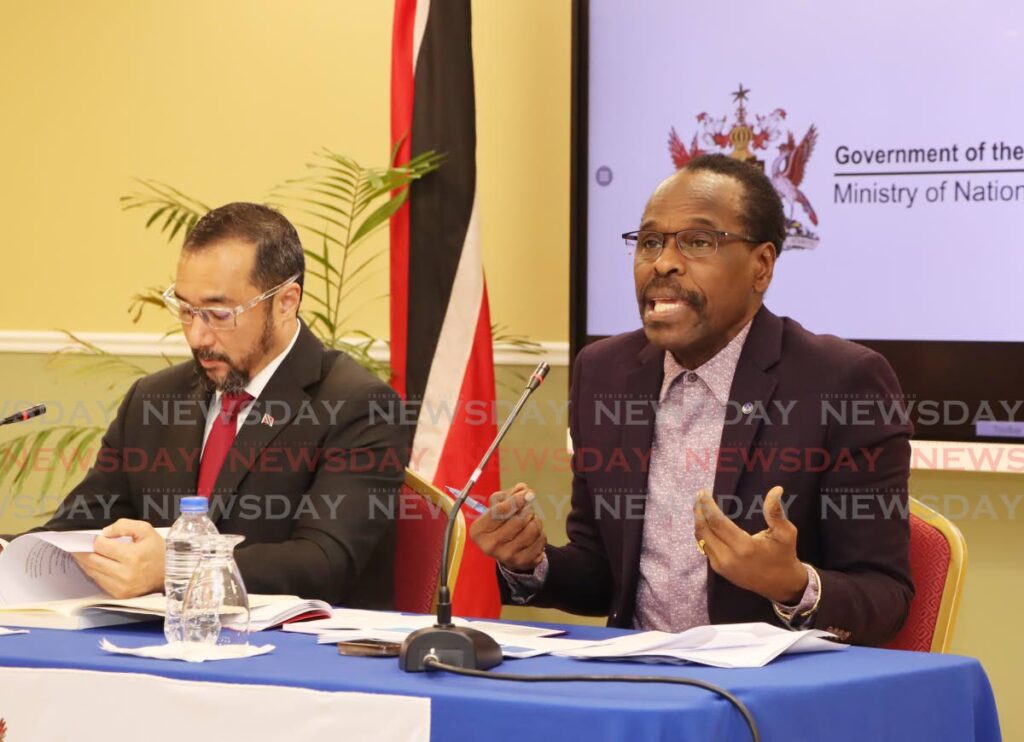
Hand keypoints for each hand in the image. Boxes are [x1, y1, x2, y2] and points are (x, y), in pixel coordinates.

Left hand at [72, 519, 164, 598]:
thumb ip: (125, 525)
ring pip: (93, 572)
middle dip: (81, 551)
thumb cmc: (158, 551)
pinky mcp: (119, 595)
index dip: (95, 539)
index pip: (101, 546)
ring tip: (80, 553)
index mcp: (132, 556)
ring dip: (84, 562)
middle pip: (92, 560)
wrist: (170, 575)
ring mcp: (120, 587)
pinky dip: (93, 571)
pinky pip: (99, 581)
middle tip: (74, 544)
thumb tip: (105, 532)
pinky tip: (92, 564)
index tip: (95, 537)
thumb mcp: (147, 530)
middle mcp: (124, 574)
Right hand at [469, 482, 545, 572]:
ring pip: (532, 529)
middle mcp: (489, 546)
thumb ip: (510, 494)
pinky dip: (541, 534)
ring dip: (535, 521)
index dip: (516, 500)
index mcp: (478, 530)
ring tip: (531, 521)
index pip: (499, 511)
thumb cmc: (500, 524)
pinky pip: (540, 541)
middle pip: (518, 520)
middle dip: (527, 511)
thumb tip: (523, 489)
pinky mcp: (522, 562)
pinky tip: (534, 535)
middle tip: (528, 509)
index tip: (529, 493)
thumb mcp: (498, 506)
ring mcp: (506, 556)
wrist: (505, 551)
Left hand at [694, 486, 807, 603]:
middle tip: (699, 496)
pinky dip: (703, 533)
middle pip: (704, 530)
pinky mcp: (719, 570)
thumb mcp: (786, 533)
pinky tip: (705, 522)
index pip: (717, 522)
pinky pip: (705, 547)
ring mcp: (721, 566)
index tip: (703, 492)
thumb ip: (776, 512)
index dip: (707, 506)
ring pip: (701, 539)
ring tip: (700, 506)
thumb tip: (776, 489)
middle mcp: (728, 557)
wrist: (781, 585)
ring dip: (698, 521)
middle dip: (698, 511)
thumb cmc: (784, 555)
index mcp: (744, 547)